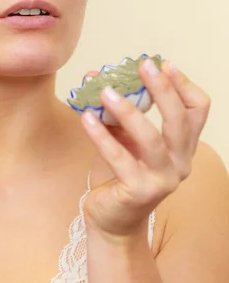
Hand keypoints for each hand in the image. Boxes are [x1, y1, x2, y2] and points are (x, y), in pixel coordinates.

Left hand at [81, 59, 210, 239]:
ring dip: (128, 111)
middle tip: (143, 66)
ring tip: (105, 91)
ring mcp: (162, 179)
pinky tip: (86, 117)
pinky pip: (119, 158)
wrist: (112, 219)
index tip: (162, 64)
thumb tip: (95, 75)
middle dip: (163, 89)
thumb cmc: (121, 172)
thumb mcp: (123, 135)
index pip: (197, 109)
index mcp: (182, 145)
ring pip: (152, 140)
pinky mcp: (139, 192)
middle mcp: (180, 162)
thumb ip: (115, 107)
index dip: (183, 84)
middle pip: (180, 120)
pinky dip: (101, 136)